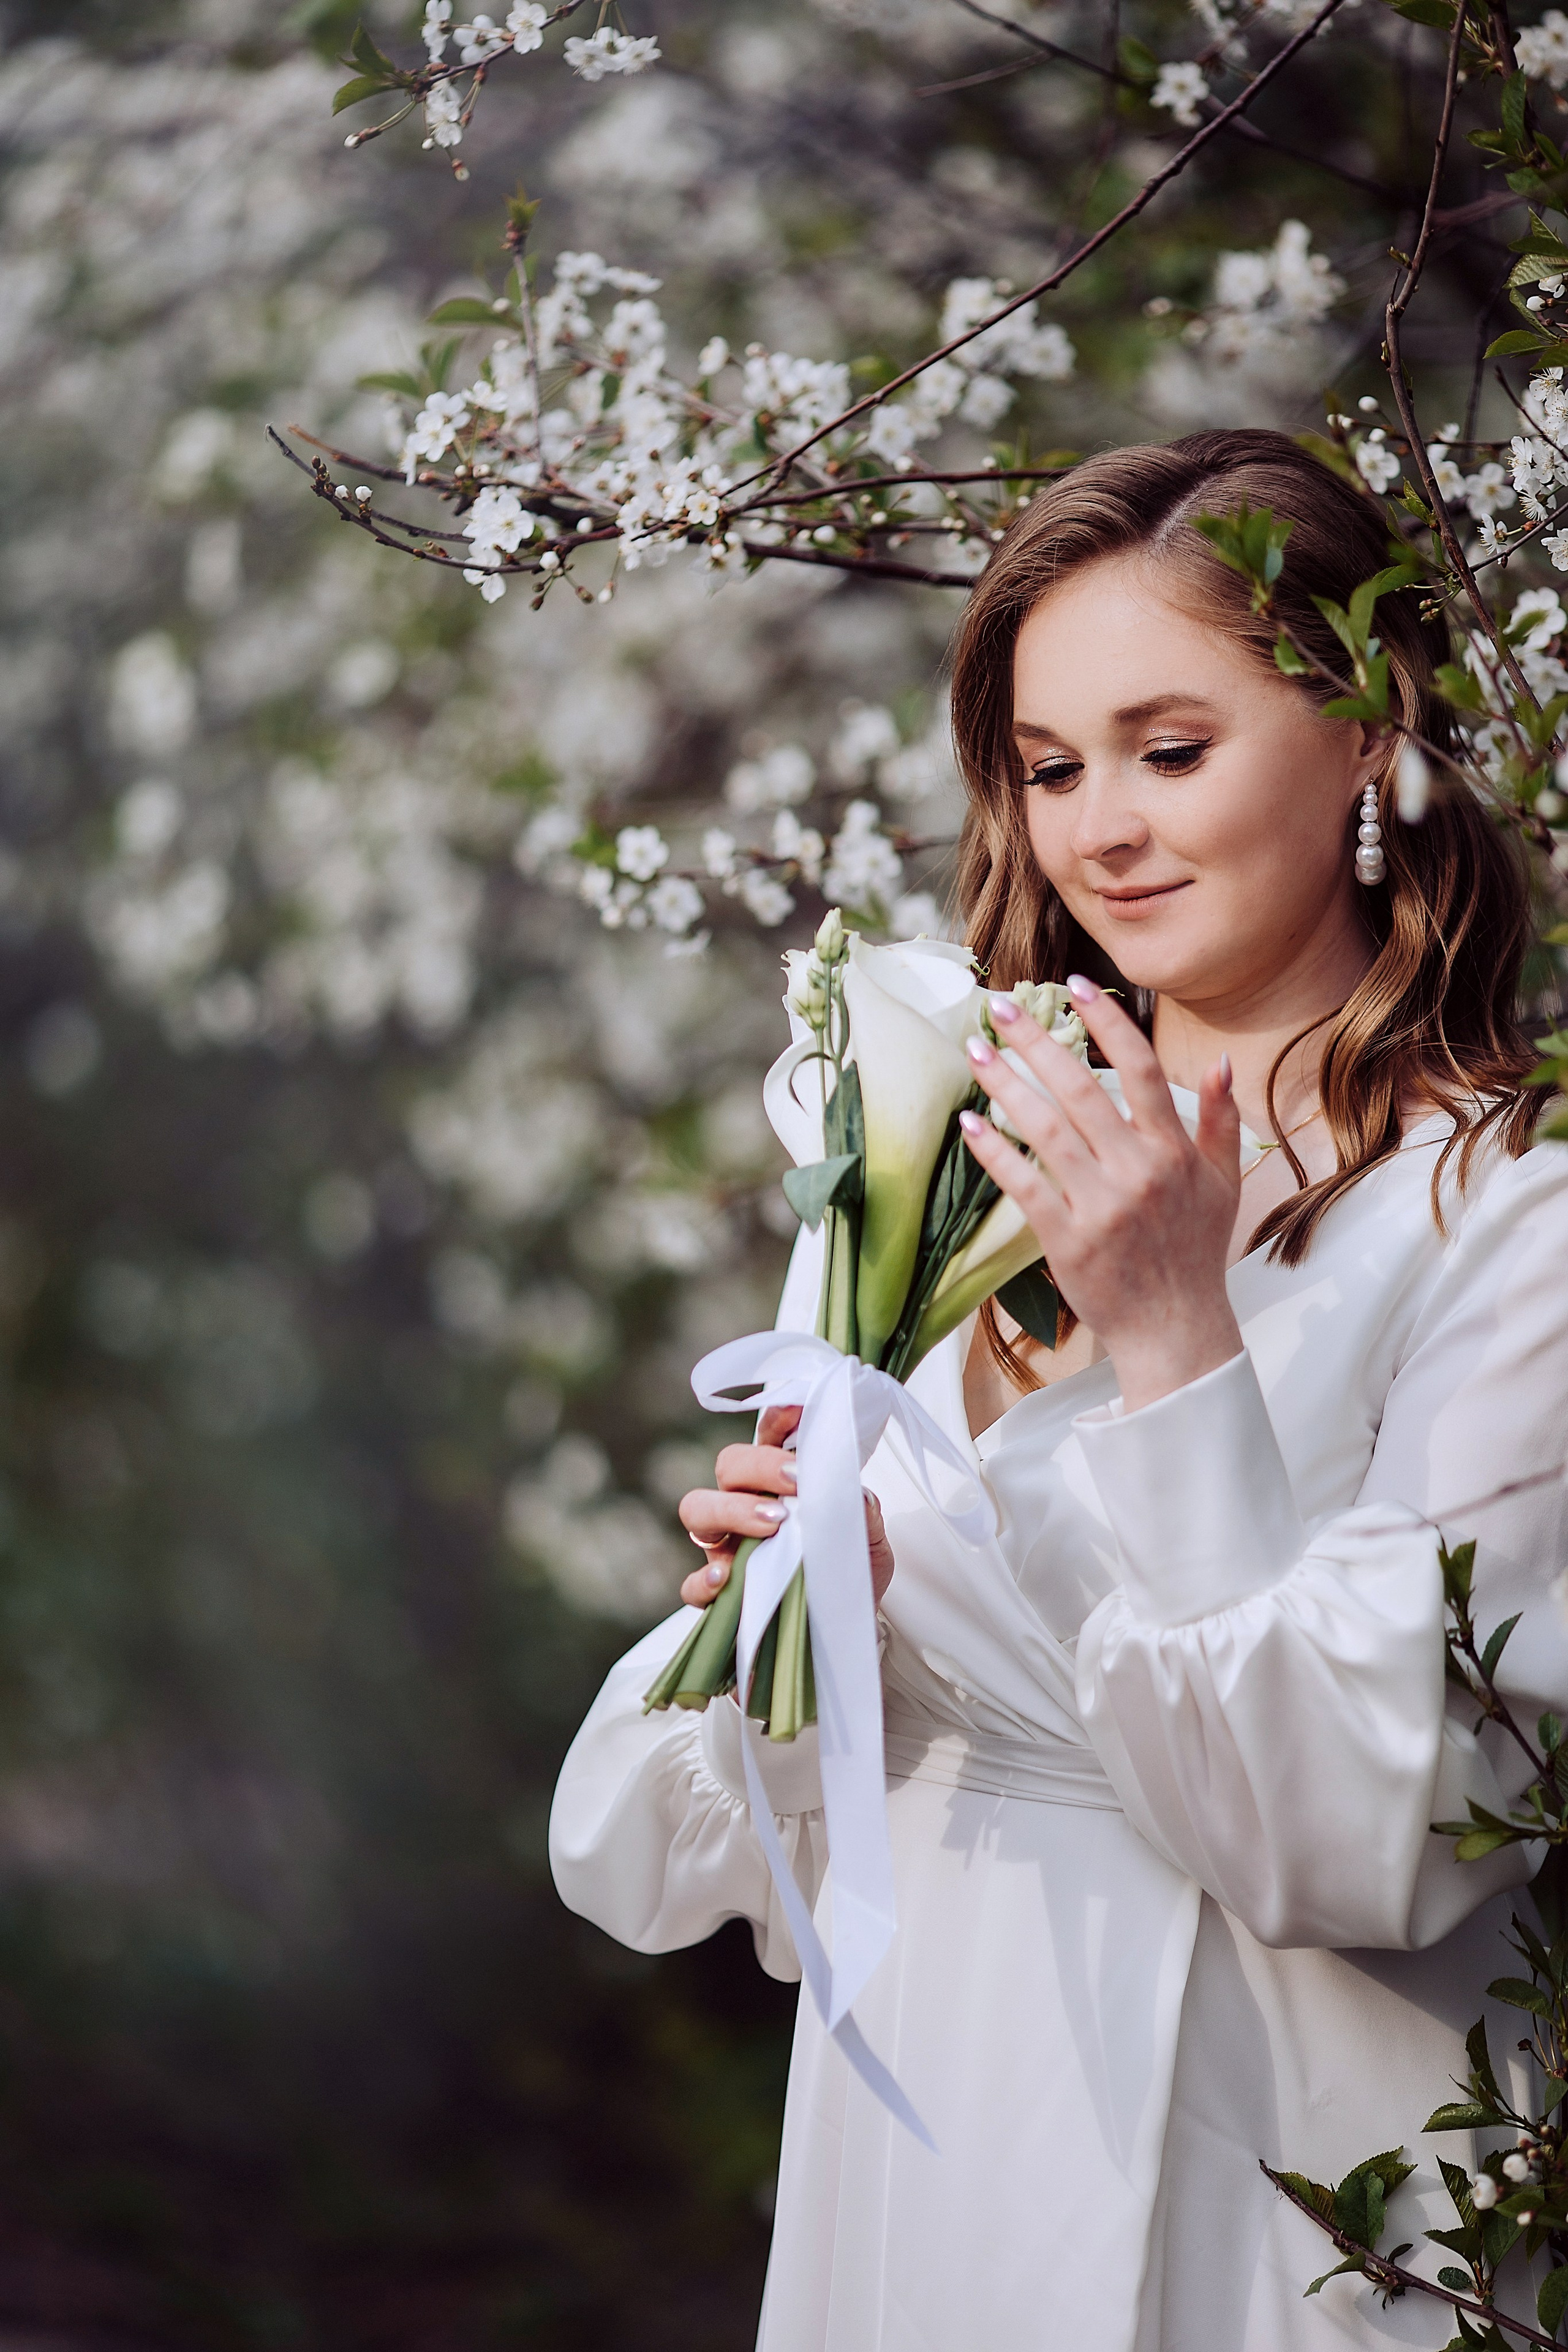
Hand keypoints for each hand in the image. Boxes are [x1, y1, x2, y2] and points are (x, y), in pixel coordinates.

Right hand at [678, 1404, 894, 1609]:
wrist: (846, 1627)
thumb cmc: (850, 1572)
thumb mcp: (870, 1544)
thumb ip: (864, 1517)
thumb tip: (858, 1497)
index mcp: (780, 1483)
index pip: (769, 1435)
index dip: (779, 1417)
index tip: (800, 1410)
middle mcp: (745, 1505)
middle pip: (729, 1464)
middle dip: (759, 1465)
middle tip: (796, 1483)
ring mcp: (726, 1547)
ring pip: (697, 1509)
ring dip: (730, 1509)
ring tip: (772, 1525)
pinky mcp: (718, 1595)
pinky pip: (691, 1584)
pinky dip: (703, 1581)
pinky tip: (726, 1581)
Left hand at [958, 978, 1242, 1415]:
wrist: (1176, 1329)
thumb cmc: (1194, 1253)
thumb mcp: (1222, 1183)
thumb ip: (1220, 1120)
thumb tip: (1219, 1062)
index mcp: (1174, 1151)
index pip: (1142, 1070)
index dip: (1108, 1022)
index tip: (1076, 984)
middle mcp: (1139, 1171)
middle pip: (1082, 1090)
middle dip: (1038, 1041)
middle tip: (1000, 1005)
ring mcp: (1102, 1205)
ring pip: (1046, 1130)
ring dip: (1006, 1086)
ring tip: (975, 1050)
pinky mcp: (1068, 1239)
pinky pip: (1024, 1184)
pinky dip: (995, 1152)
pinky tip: (969, 1123)